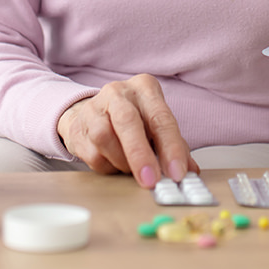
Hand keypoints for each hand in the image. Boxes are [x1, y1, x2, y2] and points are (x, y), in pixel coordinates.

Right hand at [57, 74, 197, 187]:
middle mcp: (118, 92)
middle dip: (140, 154)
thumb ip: (174, 146)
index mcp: (144, 88)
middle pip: (128, 121)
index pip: (161, 117)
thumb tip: (190, 172)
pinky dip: (108, 166)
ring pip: (105, 137)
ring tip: (131, 168)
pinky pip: (93, 154)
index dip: (171, 147)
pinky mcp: (78, 128)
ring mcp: (94, 108)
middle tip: (151, 180)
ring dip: (122, 161)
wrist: (93, 115)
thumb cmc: (133, 121)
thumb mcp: (156, 126)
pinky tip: (114, 163)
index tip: (177, 172)